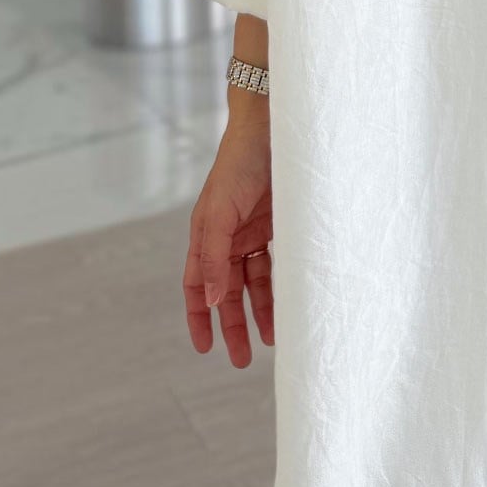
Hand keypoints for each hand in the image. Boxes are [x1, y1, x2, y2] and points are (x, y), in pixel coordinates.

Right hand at [183, 116, 273, 367]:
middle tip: (243, 358)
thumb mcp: (220, 213)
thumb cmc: (239, 164)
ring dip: (261, 309)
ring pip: (255, 282)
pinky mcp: (278, 224)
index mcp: (206, 234)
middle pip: (227, 291)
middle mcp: (228, 237)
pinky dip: (281, 284)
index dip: (199, 317)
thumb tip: (210, 299)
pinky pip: (277, 263)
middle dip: (233, 324)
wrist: (272, 128)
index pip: (197, 285)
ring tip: (273, 338)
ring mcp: (253, 231)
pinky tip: (290, 303)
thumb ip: (214, 256)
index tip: (206, 348)